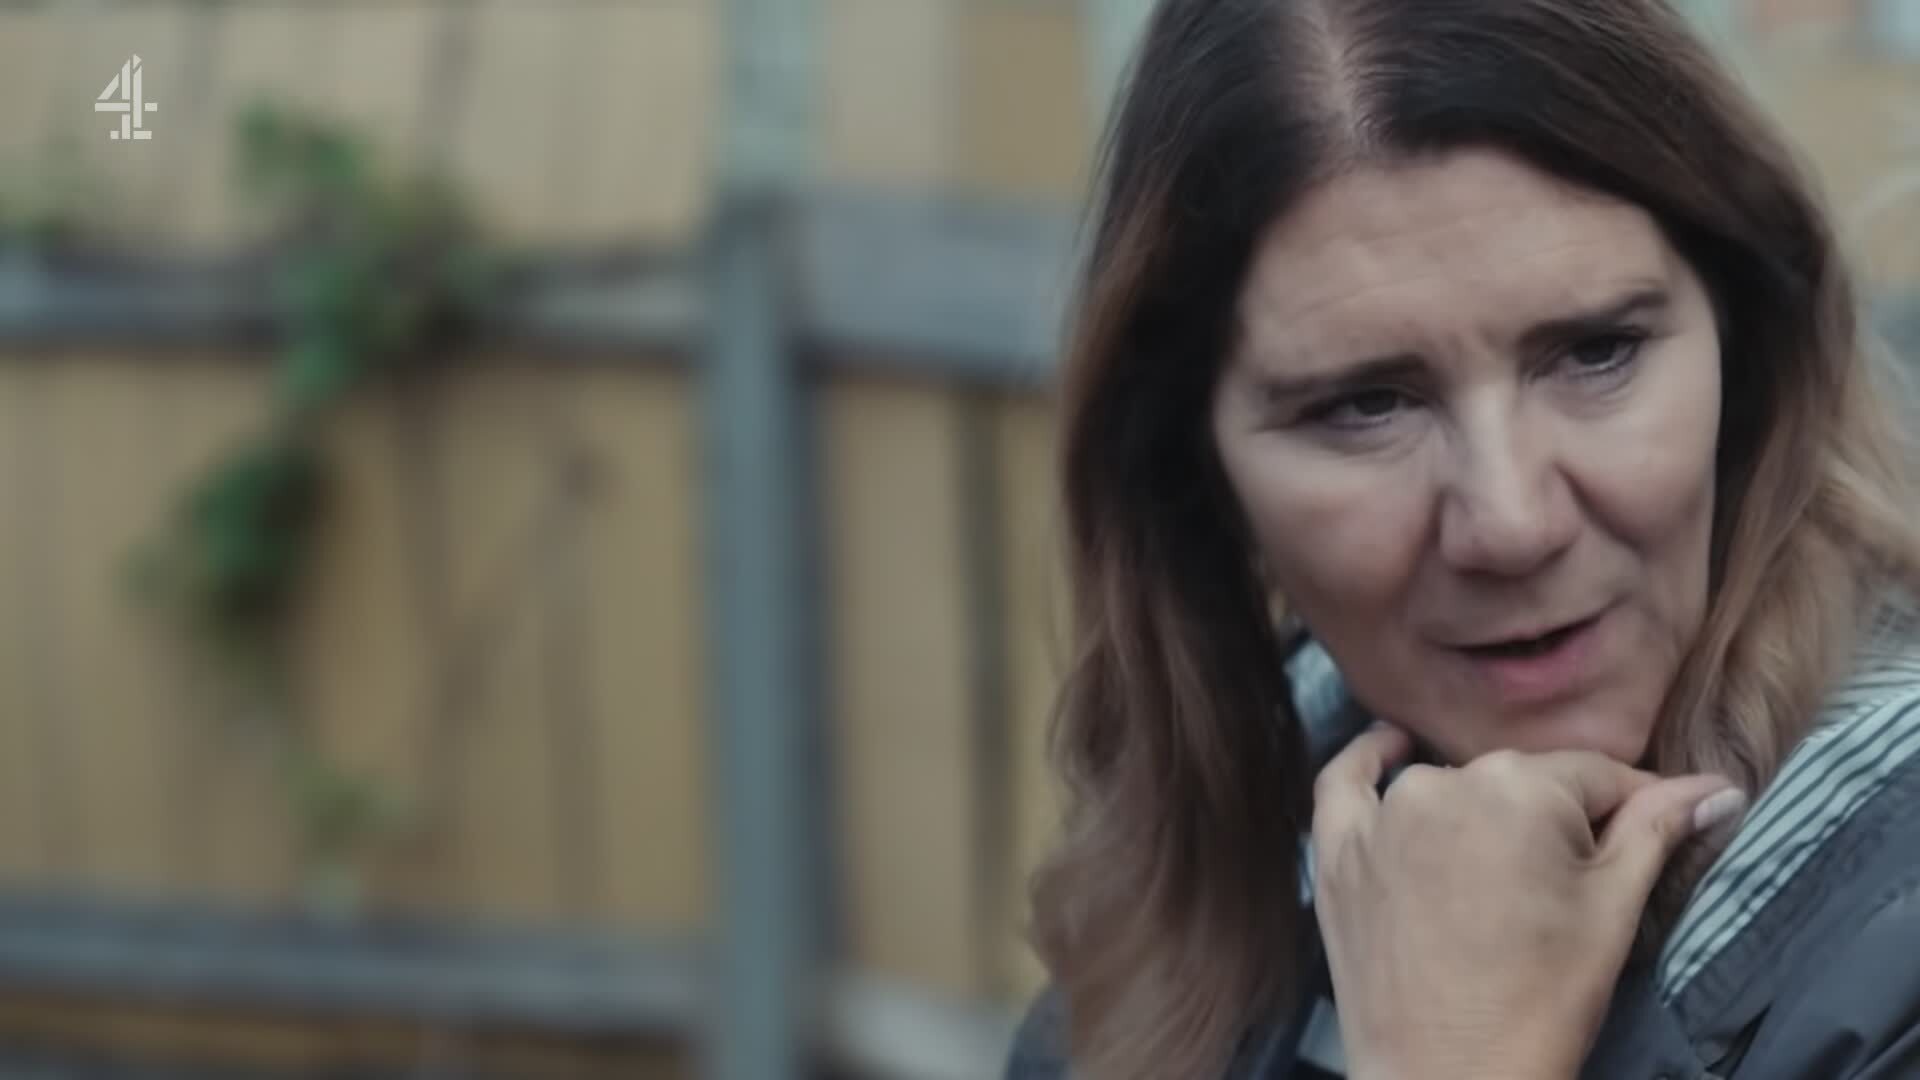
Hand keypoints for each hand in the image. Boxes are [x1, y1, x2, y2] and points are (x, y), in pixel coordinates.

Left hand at [1311, 725, 1746, 1079]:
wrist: (1448, 1078)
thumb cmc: (1542, 1001)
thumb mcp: (1613, 911)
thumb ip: (1657, 831)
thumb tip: (1717, 786)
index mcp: (1521, 788)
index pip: (1596, 776)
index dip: (1630, 806)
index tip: (1648, 834)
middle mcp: (1443, 783)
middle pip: (1521, 782)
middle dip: (1553, 819)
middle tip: (1567, 883)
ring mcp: (1383, 815)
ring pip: (1449, 786)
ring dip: (1479, 811)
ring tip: (1500, 873)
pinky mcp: (1336, 851)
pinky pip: (1346, 783)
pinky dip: (1370, 760)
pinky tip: (1391, 747)